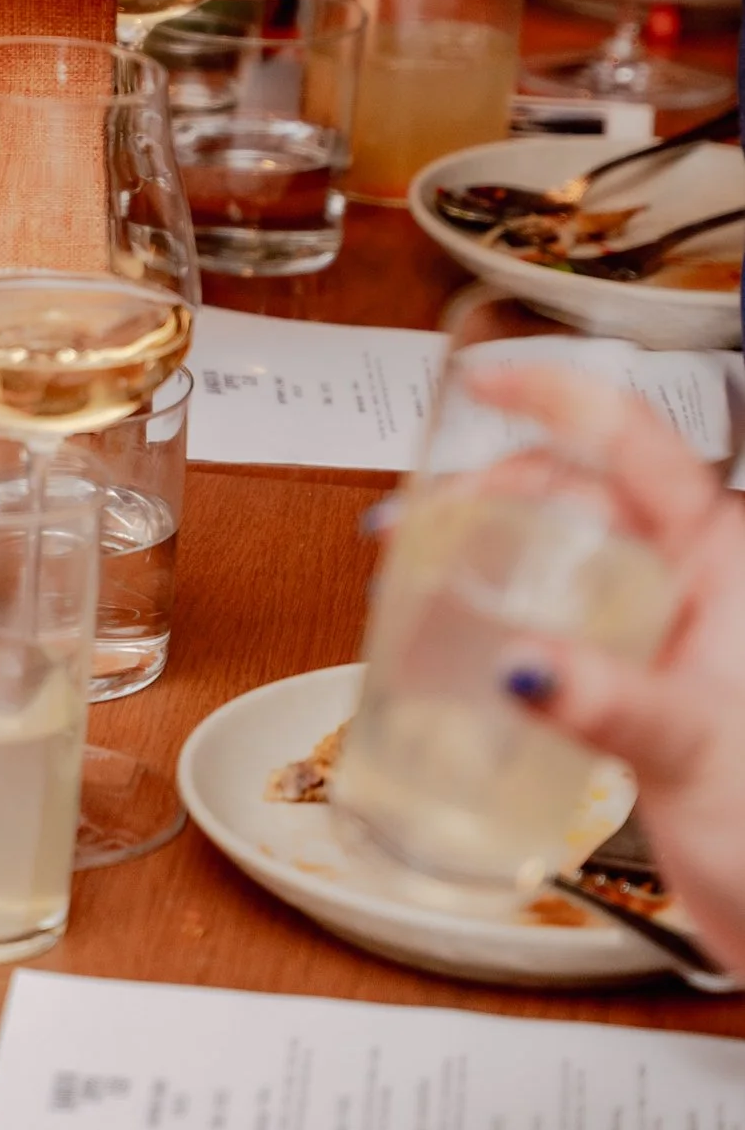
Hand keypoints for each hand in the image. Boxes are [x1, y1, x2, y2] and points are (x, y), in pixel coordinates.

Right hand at [475, 362, 744, 982]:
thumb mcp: (693, 747)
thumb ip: (610, 702)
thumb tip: (525, 664)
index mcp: (720, 557)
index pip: (630, 439)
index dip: (552, 396)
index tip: (480, 382)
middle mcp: (691, 580)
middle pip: (576, 494)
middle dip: (488, 492)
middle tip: (415, 523)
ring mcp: (665, 631)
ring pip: (560, 556)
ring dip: (485, 555)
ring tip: (420, 580)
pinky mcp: (639, 683)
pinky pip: (557, 620)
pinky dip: (499, 618)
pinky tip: (463, 648)